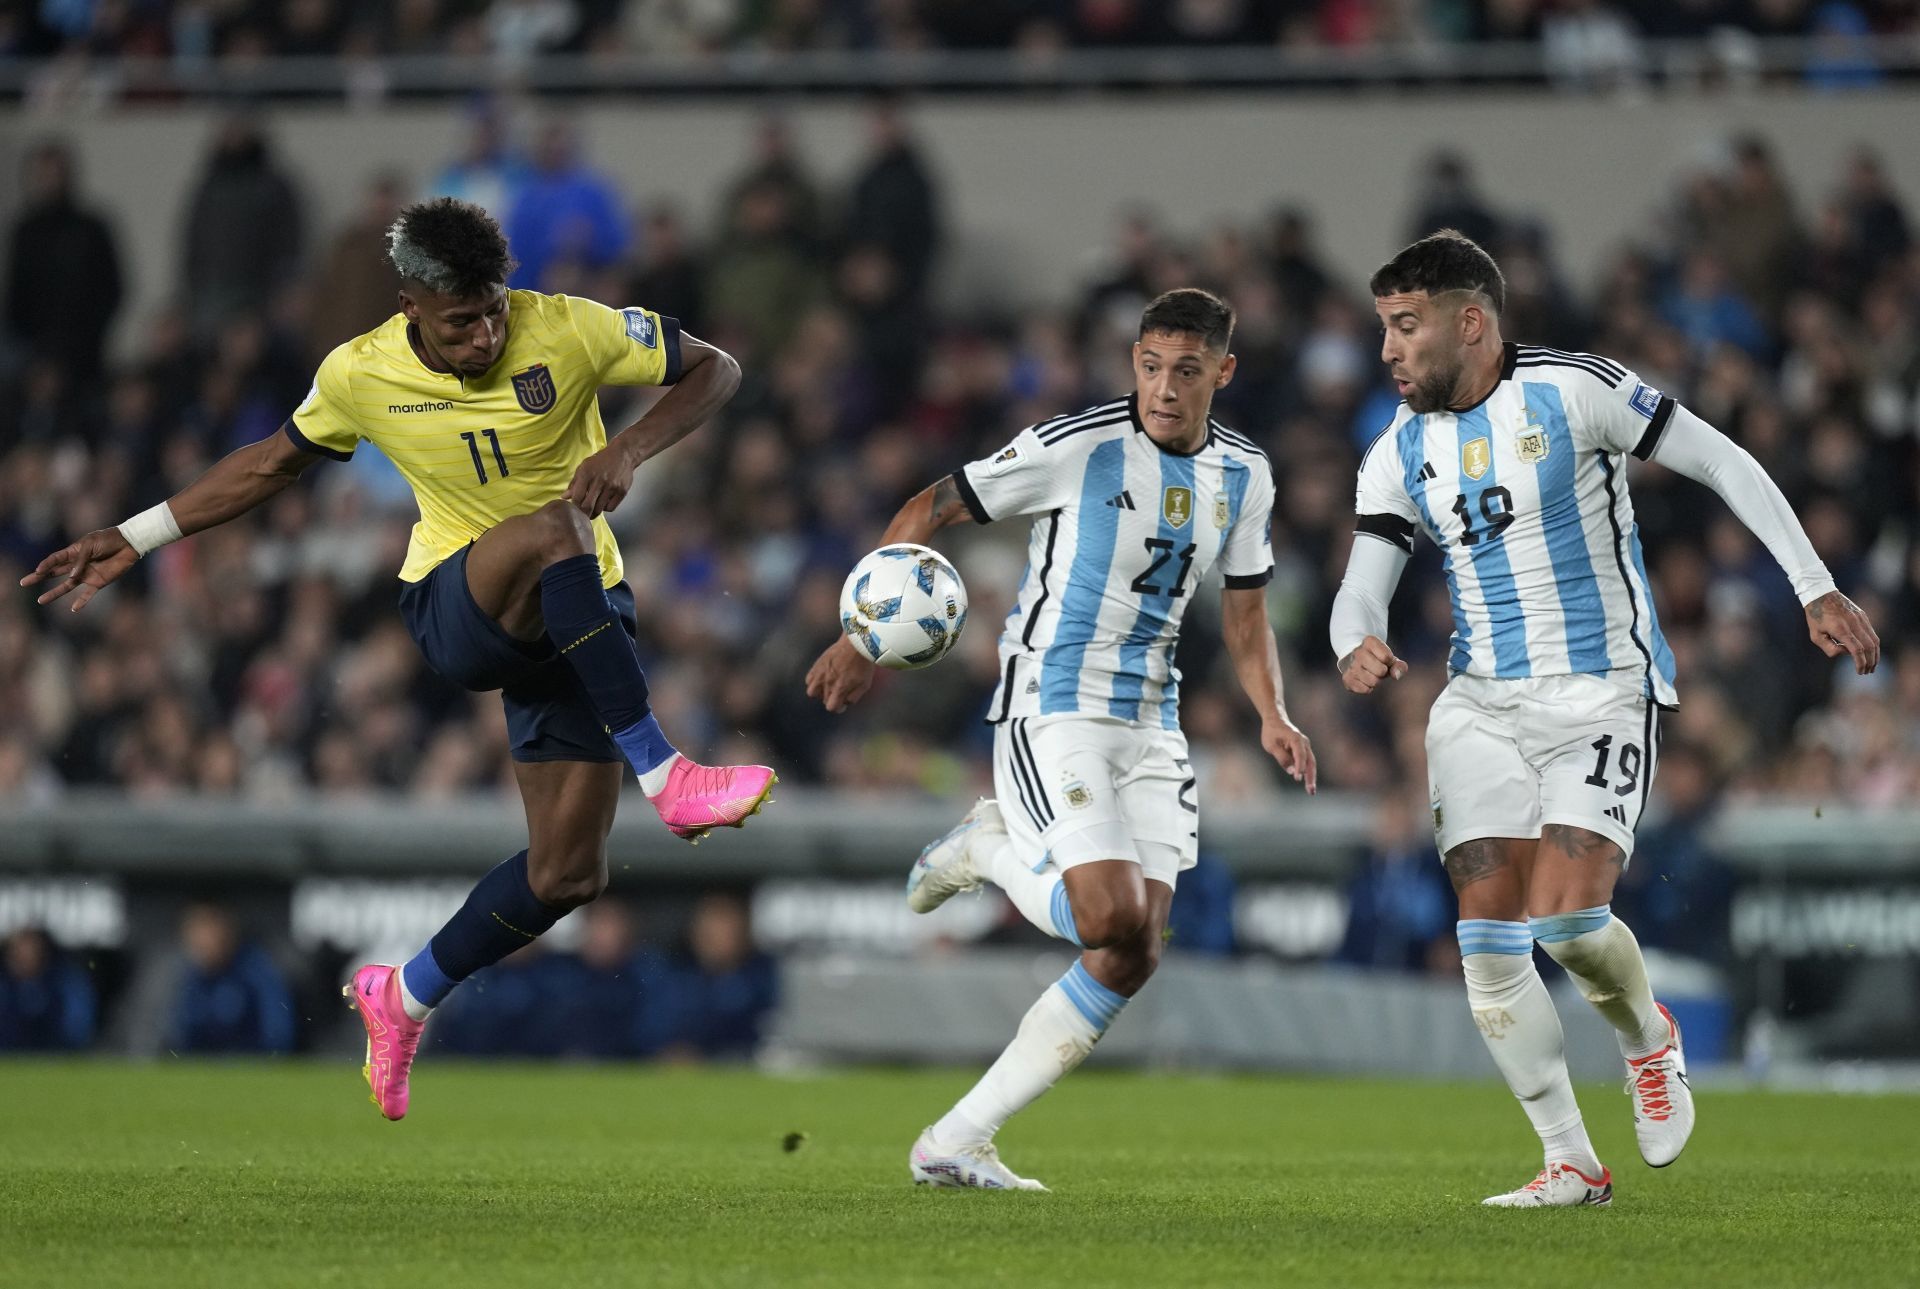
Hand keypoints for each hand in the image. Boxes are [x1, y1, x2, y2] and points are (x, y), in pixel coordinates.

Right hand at [19, 527, 140, 611]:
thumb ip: (80, 560)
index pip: (55, 560)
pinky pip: (87, 594)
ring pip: (66, 586)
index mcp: (73, 552)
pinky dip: (81, 602)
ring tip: (40, 601)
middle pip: (54, 573)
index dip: (45, 565)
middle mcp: (77, 565)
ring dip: (54, 593)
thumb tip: (71, 577)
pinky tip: (73, 609)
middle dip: (39, 577)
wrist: (129, 544)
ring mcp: (86, 574)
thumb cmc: (108, 540)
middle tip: (24, 583)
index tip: (37, 571)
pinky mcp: (98, 582)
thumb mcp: (90, 545)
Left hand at [564, 444, 636, 517]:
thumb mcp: (584, 467)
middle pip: (588, 506)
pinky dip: (605, 508)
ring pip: (599, 509)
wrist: (623, 454)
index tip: (574, 510)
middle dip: (583, 514)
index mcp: (587, 474)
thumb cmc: (601, 461)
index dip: (574, 507)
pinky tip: (604, 503)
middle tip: (582, 516)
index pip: (577, 497)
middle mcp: (599, 481)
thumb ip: (574, 483)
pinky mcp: (622, 491)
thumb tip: (564, 497)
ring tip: (592, 510)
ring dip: (594, 512)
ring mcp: (612, 487)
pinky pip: (610, 507)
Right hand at [805, 636, 877, 712]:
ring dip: (820, 692)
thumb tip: (844, 704)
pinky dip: (814, 681)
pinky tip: (823, 678)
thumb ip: (854, 697)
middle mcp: (828, 682)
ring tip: (828, 686)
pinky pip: (808, 679)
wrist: (856, 644)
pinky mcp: (817, 665)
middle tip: (839, 691)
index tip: (842, 703)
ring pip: (811, 692)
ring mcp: (821, 673)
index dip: (838, 707)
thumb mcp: (865, 684)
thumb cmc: (863, 664)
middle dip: (832, 698)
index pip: (831, 707)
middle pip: (824, 700)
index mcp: (840, 688)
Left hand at [1261, 711, 1317, 794]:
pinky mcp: (1303, 751)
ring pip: (1311, 764)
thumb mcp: (1271, 745)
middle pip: (1310, 762)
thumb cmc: (1271, 732)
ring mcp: (1305, 747)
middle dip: (1311, 777)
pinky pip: (1307, 763)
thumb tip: (1291, 771)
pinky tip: (1308, 784)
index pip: (1300, 756)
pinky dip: (1307, 773)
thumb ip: (1281, 757)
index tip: (1297, 778)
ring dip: (1311, 777)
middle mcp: (1304, 743)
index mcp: (1296, 739)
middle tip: (1310, 791)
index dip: (1299, 767)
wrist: (1275, 720)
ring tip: (1311, 791)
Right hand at [1338, 635, 1406, 694]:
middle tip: (1378, 669)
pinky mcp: (1346, 678)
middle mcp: (1358, 651)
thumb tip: (1397, 675)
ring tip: (1371, 674)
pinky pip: (1364, 689)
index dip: (1389, 662)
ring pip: (1373, 682)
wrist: (1357, 661)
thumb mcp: (1390, 659)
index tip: (1384, 660)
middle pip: (1381, 671)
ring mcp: (1351, 665)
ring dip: (1375, 681)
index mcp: (1370, 642)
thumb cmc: (1377, 659)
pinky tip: (1364, 681)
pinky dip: (1368, 688)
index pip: (1387, 657)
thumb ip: (1399, 666)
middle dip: (1383, 673)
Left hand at [1805, 590, 1879, 674]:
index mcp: (1841, 630)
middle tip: (1867, 671)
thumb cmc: (1816, 617)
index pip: (1857, 650)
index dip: (1860, 663)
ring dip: (1875, 654)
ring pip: (1874, 640)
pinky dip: (1873, 644)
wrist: (1821, 594)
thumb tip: (1846, 653)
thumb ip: (1830, 648)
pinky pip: (1872, 632)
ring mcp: (1860, 618)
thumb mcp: (1816, 636)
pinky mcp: (1863, 615)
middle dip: (1870, 661)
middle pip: (1869, 647)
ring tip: (1872, 664)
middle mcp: (1853, 624)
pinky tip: (1870, 652)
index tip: (1859, 672)